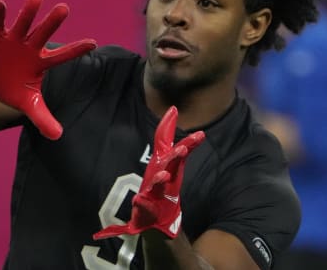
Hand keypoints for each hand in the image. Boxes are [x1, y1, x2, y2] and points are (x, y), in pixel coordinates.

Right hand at [0, 0, 96, 139]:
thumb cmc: (11, 89)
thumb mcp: (28, 104)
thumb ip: (42, 118)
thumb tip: (58, 136)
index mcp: (41, 62)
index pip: (62, 56)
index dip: (76, 50)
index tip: (94, 42)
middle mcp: (30, 46)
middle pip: (43, 33)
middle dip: (52, 22)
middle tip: (64, 8)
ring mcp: (14, 39)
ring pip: (23, 23)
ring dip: (29, 12)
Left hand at [93, 106, 204, 238]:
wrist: (156, 217)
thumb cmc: (161, 183)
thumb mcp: (164, 158)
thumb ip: (166, 135)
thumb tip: (172, 109)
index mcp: (166, 164)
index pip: (171, 146)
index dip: (178, 133)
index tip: (187, 121)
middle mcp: (165, 176)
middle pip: (172, 165)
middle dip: (177, 157)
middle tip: (184, 149)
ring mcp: (157, 193)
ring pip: (159, 185)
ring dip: (160, 180)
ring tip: (164, 176)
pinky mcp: (147, 207)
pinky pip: (144, 204)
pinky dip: (142, 202)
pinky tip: (139, 199)